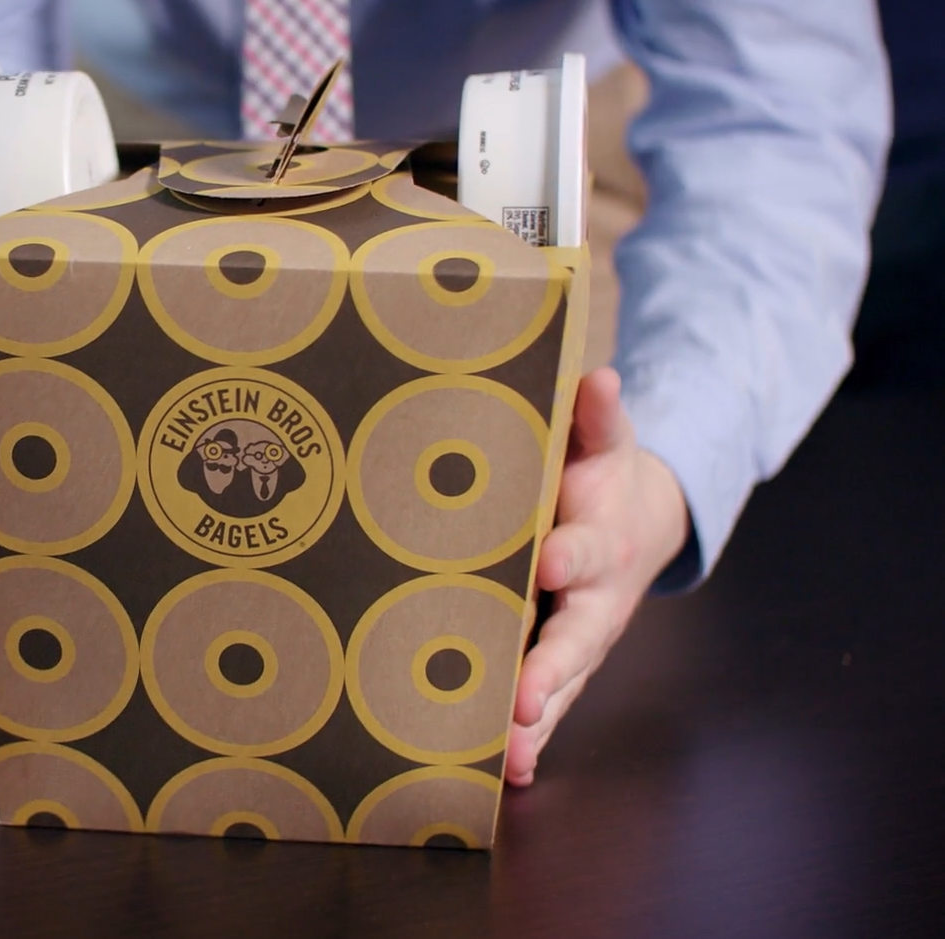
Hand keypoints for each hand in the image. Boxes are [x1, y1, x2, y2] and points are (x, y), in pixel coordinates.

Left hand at [505, 367, 687, 785]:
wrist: (635, 518)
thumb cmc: (601, 475)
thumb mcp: (604, 440)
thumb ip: (597, 416)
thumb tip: (600, 377)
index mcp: (600, 536)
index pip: (585, 546)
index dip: (569, 555)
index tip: (547, 562)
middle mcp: (596, 596)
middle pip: (577, 636)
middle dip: (552, 666)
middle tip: (526, 695)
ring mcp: (583, 634)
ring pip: (564, 681)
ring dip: (539, 717)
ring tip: (511, 751)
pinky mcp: (566, 658)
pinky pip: (552, 700)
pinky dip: (535, 734)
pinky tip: (509, 767)